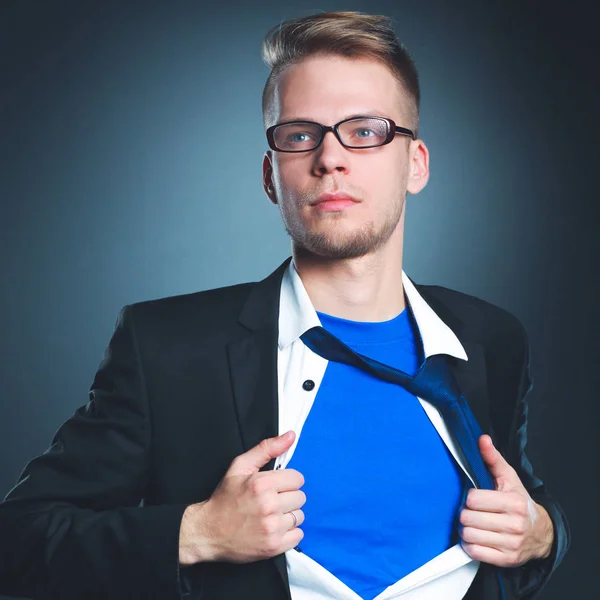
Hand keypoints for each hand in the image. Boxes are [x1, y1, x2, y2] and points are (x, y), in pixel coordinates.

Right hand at [179, 430, 304, 564]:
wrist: (207, 531)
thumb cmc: (225, 498)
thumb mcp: (240, 466)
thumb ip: (267, 448)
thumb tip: (291, 435)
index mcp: (262, 484)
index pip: (298, 478)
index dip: (286, 481)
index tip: (275, 486)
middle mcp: (269, 505)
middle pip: (300, 497)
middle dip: (287, 497)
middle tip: (271, 501)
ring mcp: (272, 528)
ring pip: (300, 516)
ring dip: (288, 515)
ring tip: (271, 515)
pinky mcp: (273, 546)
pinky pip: (298, 535)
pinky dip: (289, 533)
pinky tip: (274, 529)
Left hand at [459, 435, 553, 567]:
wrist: (541, 533)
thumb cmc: (519, 502)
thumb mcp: (509, 478)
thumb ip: (493, 458)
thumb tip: (482, 439)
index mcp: (514, 503)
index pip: (473, 500)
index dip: (470, 498)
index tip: (475, 498)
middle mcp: (514, 525)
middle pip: (468, 518)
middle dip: (466, 514)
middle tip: (472, 512)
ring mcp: (511, 544)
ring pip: (469, 536)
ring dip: (466, 530)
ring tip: (473, 524)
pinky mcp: (506, 559)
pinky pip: (474, 552)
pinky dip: (470, 545)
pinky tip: (476, 537)